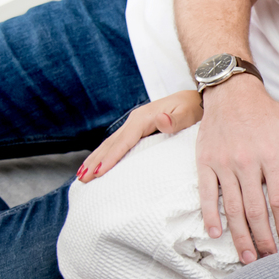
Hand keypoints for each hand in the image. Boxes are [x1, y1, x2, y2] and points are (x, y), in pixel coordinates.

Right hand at [77, 90, 202, 181]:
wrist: (195, 99)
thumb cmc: (193, 108)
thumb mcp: (188, 113)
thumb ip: (176, 119)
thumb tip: (161, 120)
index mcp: (143, 118)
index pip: (124, 141)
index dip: (111, 157)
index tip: (99, 172)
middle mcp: (135, 120)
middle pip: (111, 143)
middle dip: (96, 161)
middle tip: (82, 180)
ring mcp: (135, 124)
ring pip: (111, 144)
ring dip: (96, 159)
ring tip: (82, 176)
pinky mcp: (138, 129)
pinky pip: (118, 143)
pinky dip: (105, 155)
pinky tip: (98, 165)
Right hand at [196, 76, 278, 262]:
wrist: (230, 91)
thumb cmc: (267, 110)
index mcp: (272, 155)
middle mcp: (247, 161)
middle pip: (256, 209)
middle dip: (263, 238)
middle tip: (269, 261)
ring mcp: (224, 163)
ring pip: (232, 206)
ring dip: (240, 235)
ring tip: (248, 257)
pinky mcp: (205, 161)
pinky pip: (207, 193)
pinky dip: (210, 214)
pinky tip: (216, 234)